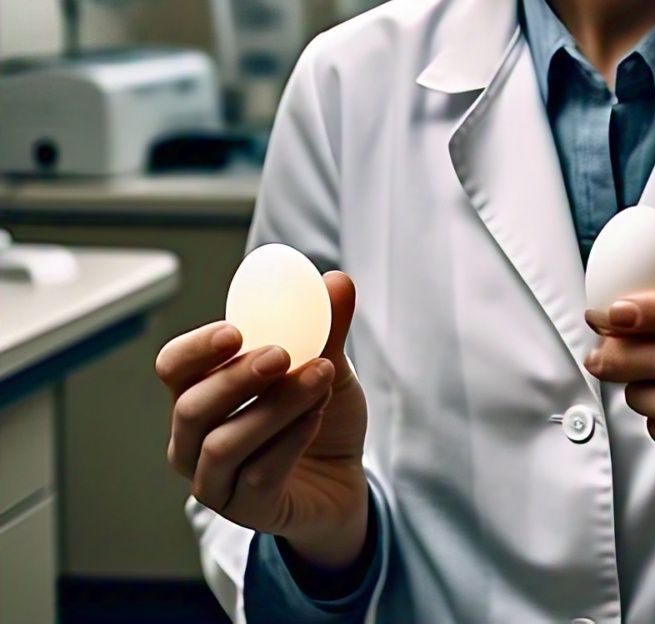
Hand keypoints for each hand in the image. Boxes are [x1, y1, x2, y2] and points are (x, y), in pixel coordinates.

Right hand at [156, 270, 370, 566]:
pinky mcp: (247, 511)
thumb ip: (327, 326)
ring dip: (276, 406)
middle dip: (236, 377)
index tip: (235, 331)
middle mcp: (195, 439)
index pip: (173, 367)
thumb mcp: (325, 362)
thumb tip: (336, 280)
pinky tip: (318, 414)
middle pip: (190, 408)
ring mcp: (216, 481)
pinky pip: (258, 476)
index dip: (196, 348)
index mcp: (203, 392)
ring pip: (223, 445)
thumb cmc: (316, 412)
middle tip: (282, 354)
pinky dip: (291, 439)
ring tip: (321, 378)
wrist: (343, 475)